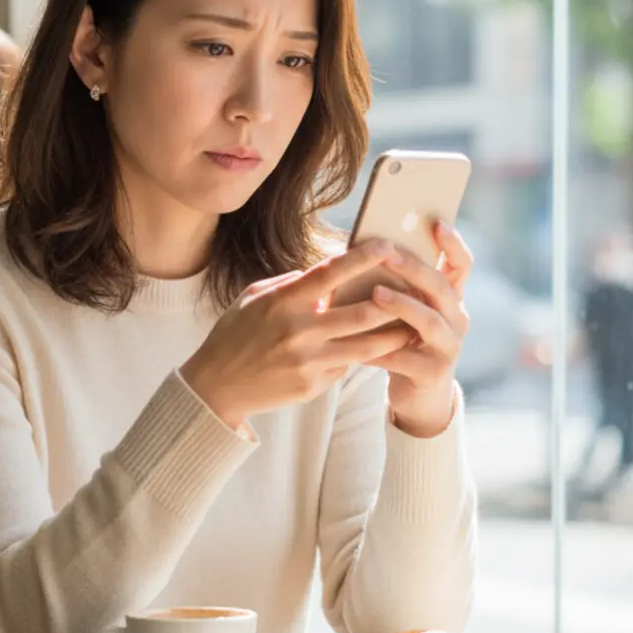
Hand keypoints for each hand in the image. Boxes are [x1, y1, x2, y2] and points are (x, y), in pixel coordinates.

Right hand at [180, 240, 412, 429]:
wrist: (216, 386)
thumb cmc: (234, 334)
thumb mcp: (254, 298)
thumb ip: (290, 284)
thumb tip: (324, 272)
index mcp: (282, 302)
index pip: (330, 274)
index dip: (361, 258)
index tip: (386, 245)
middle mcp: (298, 331)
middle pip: (361, 314)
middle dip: (393, 301)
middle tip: (417, 290)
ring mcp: (307, 361)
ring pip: (365, 346)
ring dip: (394, 335)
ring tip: (413, 326)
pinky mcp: (312, 385)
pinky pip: (345, 367)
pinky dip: (359, 356)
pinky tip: (375, 350)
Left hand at [369, 223, 473, 436]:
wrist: (418, 395)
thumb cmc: (405, 341)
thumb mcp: (408, 311)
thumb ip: (399, 285)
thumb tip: (366, 248)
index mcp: (452, 299)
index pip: (462, 265)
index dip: (454, 244)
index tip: (437, 223)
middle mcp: (457, 320)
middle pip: (442, 288)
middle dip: (416, 269)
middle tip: (389, 254)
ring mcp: (449, 347)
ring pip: (430, 321)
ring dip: (402, 305)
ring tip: (375, 294)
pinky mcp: (433, 372)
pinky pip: (406, 358)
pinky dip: (381, 350)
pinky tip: (358, 345)